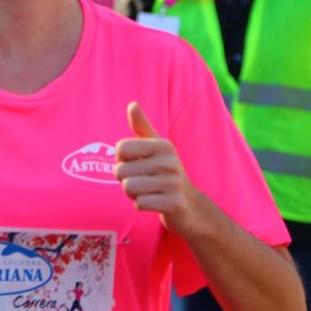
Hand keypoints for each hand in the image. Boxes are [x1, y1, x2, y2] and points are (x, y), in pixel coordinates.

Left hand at [115, 102, 201, 234]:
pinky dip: (142, 205)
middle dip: (127, 181)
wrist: (190, 206)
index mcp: (162, 145)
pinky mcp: (174, 203)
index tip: (138, 166)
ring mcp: (173, 182)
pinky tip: (155, 202)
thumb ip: (142, 127)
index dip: (123, 161)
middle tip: (145, 183)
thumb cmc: (166, 174)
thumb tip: (132, 104)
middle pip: (120, 171)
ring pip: (128, 188)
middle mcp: (169, 161)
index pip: (120, 149)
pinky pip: (139, 203)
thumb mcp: (156, 148)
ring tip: (149, 192)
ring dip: (133, 194)